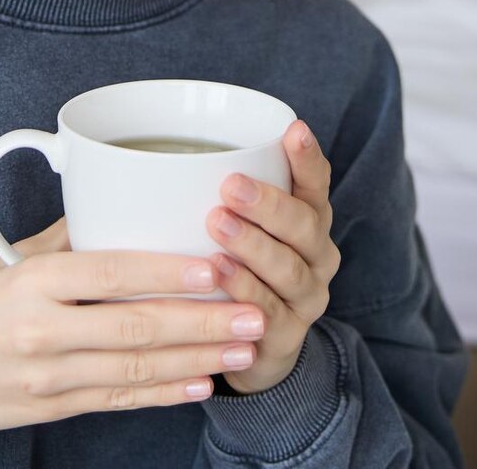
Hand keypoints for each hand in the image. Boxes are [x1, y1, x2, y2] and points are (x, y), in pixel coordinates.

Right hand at [0, 217, 269, 432]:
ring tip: (244, 346)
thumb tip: (135, 202)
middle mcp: (42, 330)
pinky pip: (119, 400)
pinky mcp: (54, 407)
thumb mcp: (16, 258)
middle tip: (253, 313)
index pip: (111, 274)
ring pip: (136, 370)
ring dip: (197, 360)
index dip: (167, 274)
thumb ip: (75, 237)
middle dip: (202, 324)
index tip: (217, 269)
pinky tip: (202, 384)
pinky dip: (164, 394)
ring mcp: (48, 376)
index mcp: (35, 282)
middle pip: (135, 328)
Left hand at [205, 119, 338, 393]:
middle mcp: (317, 256)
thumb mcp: (239, 228)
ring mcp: (306, 299)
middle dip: (269, 204)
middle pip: (304, 226)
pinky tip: (218, 274)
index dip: (307, 158)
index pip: (315, 184)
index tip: (294, 129)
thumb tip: (159, 153)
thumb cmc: (237, 269)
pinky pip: (267, 313)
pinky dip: (244, 291)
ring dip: (254, 245)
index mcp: (309, 221)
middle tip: (231, 185)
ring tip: (218, 224)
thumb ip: (221, 197)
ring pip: (289, 269)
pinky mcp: (287, 338)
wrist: (252, 346)